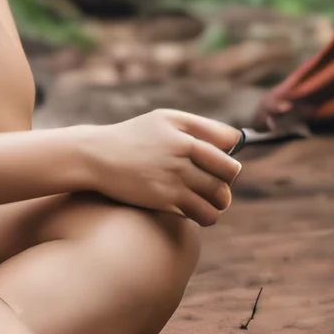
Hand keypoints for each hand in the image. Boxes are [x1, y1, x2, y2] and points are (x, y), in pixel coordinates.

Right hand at [69, 109, 241, 224]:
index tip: (219, 160)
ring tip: (208, 198)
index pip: (231, 143)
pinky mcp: (166, 201)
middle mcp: (183, 155)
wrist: (97, 157)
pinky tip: (194, 209)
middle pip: (230, 172)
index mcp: (186, 133)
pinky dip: (205, 214)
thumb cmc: (135, 137)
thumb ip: (200, 126)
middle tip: (215, 181)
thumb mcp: (166, 119)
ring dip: (220, 200)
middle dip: (228, 179)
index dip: (230, 153)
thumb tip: (235, 141)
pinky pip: (203, 214)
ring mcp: (175, 179)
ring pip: (220, 197)